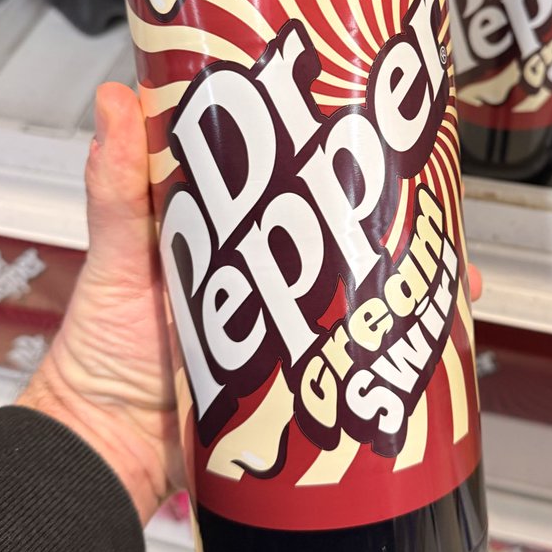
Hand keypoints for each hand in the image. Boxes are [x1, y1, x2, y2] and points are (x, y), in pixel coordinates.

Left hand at [18, 83, 483, 525]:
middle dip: (396, 224)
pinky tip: (431, 344)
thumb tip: (117, 101)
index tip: (377, 128)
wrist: (109, 450)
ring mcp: (289, 329)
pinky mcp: (300, 380)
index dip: (338, 156)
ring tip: (450, 277)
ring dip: (410, 287)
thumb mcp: (116, 257)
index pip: (294, 182)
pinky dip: (397, 353)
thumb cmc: (101, 351)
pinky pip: (357, 360)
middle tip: (433, 209)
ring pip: (364, 298)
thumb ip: (116, 188)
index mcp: (231, 236)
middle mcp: (267, 278)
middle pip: (346, 240)